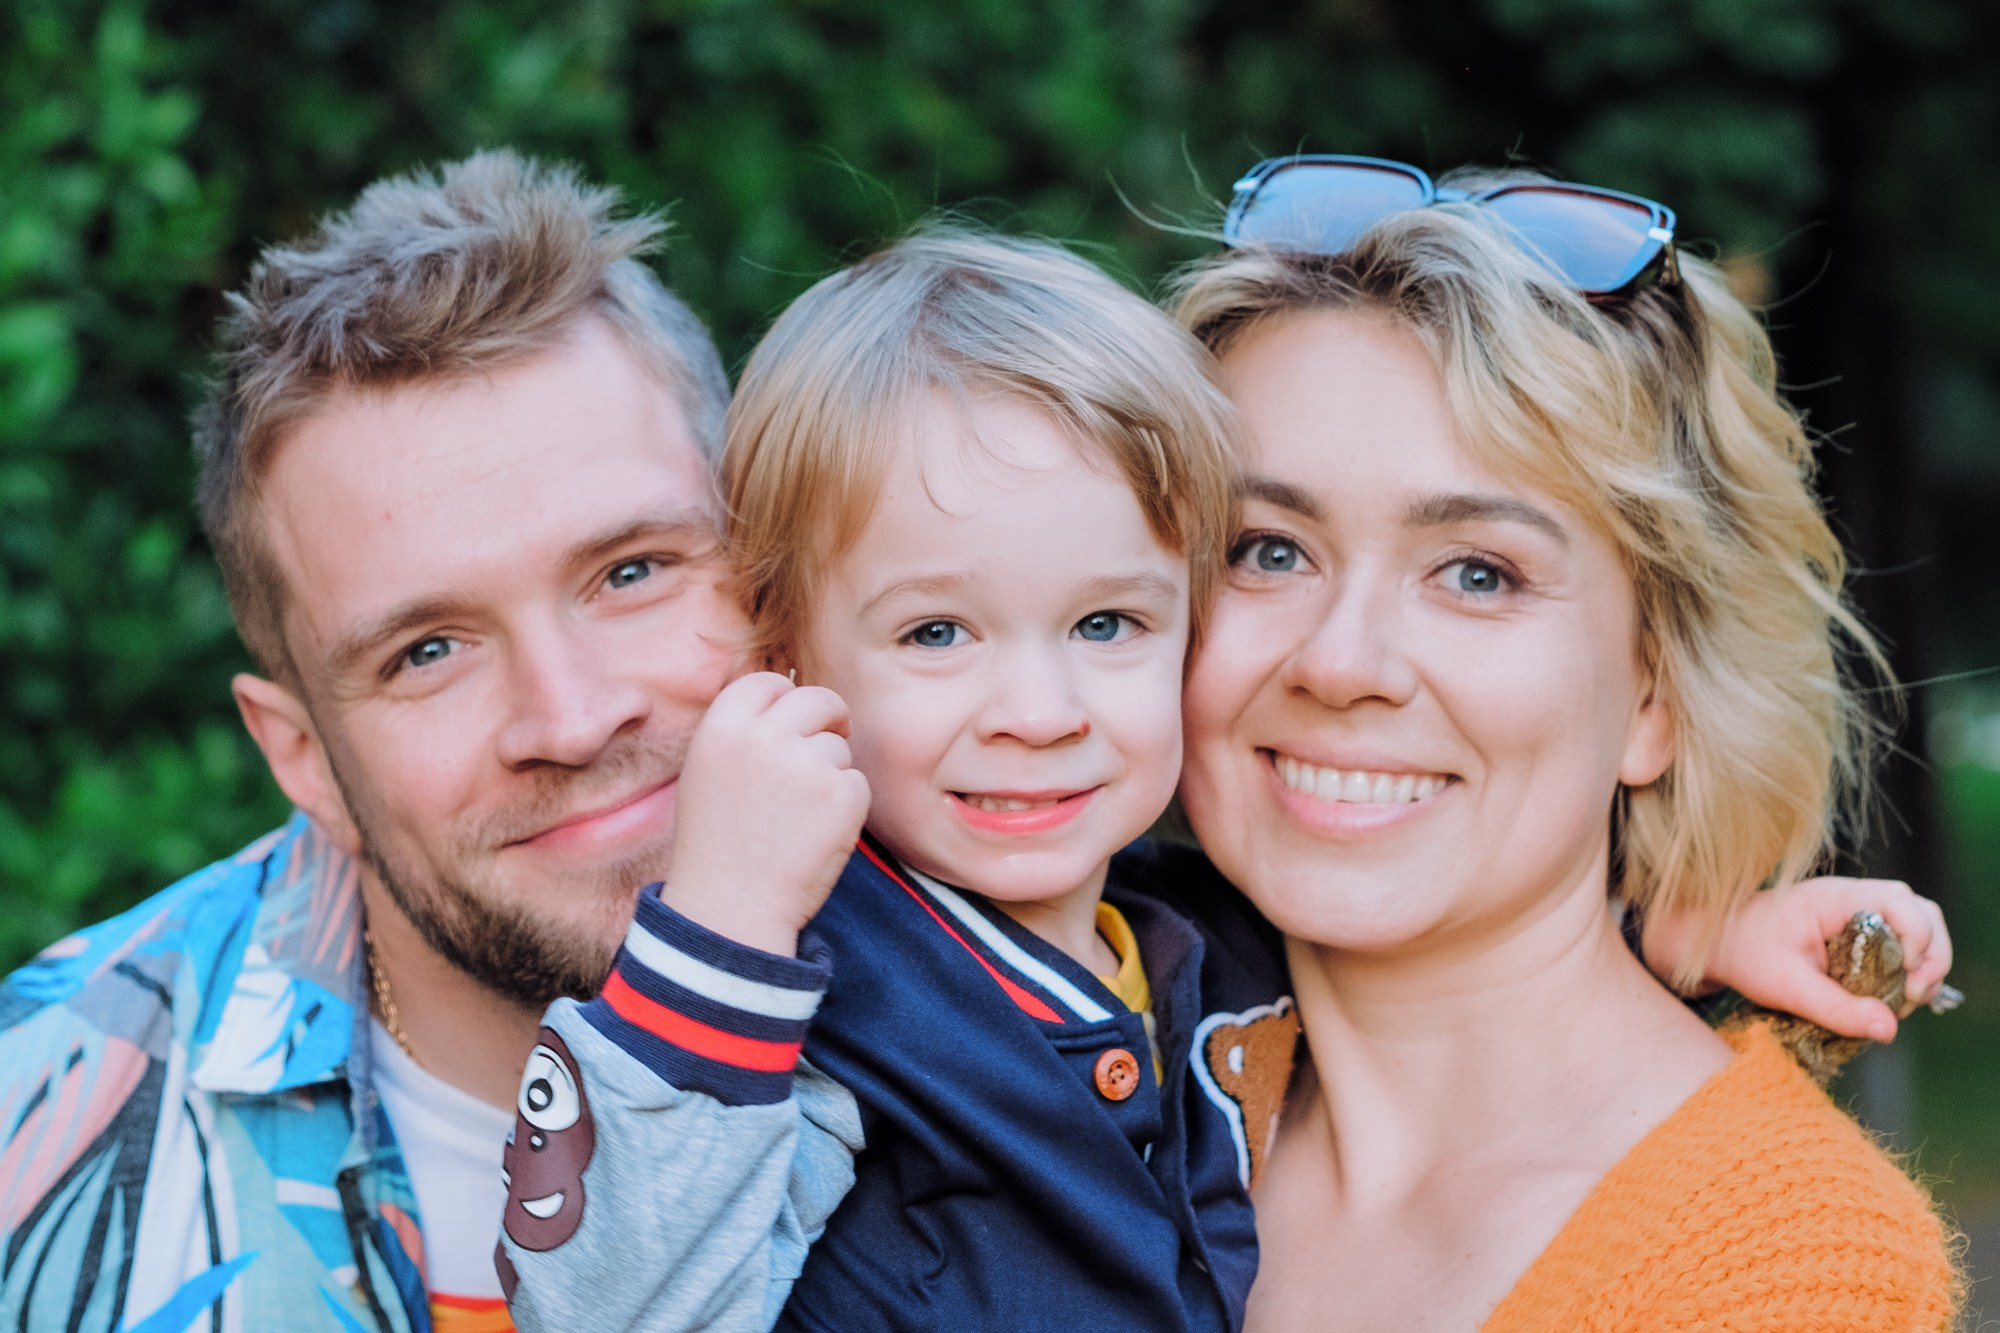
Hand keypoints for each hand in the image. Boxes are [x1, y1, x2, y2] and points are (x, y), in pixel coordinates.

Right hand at [658, 672, 870, 955]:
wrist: (730, 909)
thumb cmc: (718, 847)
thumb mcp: (709, 773)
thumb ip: (743, 732)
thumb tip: (788, 695)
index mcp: (722, 728)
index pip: (768, 682)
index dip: (785, 699)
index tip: (792, 721)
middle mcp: (763, 737)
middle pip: (817, 699)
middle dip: (828, 719)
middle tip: (826, 748)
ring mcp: (805, 763)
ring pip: (839, 747)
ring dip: (831, 774)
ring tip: (799, 818)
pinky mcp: (841, 794)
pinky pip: (858, 783)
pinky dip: (847, 807)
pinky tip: (816, 835)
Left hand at [1645, 877, 1952, 1043]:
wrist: (1716, 942)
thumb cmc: (1745, 955)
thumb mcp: (1786, 987)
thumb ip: (1837, 1009)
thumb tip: (1890, 1030)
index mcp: (1836, 897)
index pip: (1902, 903)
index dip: (1920, 940)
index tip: (1908, 979)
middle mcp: (1853, 897)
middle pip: (1922, 913)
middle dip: (1932, 956)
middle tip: (1913, 996)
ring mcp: (1857, 911)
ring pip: (1917, 927)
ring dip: (1924, 965)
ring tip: (1904, 1000)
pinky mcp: (1857, 930)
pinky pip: (1900, 942)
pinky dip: (1906, 969)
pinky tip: (1890, 997)